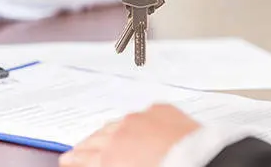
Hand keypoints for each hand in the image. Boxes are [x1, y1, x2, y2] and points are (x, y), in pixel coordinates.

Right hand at [58, 104, 199, 166]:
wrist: (202, 162)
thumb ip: (110, 164)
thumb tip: (107, 162)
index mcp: (111, 157)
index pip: (84, 158)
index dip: (74, 159)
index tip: (67, 159)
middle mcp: (121, 133)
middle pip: (96, 139)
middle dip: (86, 145)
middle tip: (78, 150)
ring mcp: (141, 118)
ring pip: (117, 124)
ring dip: (109, 132)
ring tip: (103, 138)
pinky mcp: (161, 109)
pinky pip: (144, 115)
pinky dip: (139, 123)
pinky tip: (138, 127)